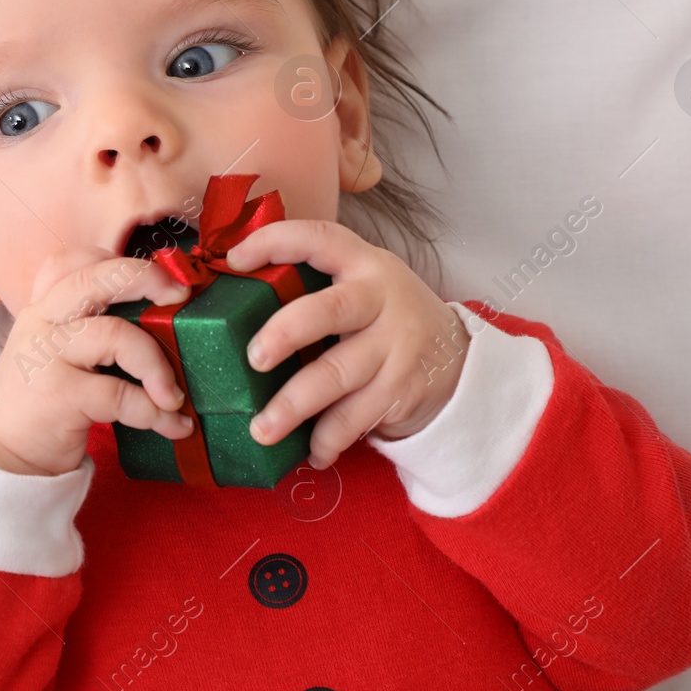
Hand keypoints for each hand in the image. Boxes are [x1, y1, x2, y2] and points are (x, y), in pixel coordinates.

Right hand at [0, 248, 195, 476]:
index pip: (73, 261)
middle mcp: (42, 323)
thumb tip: (165, 323)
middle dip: (145, 278)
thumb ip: (89, 330)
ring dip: (157, 366)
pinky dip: (154, 412)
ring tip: (175, 396)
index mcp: (43, 308)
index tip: (161, 277)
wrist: (0, 454)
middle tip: (180, 297)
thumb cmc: (40, 400)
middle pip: (95, 278)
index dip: (119, 259)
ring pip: (116, 335)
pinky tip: (172, 424)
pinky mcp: (59, 396)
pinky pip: (120, 395)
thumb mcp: (53, 352)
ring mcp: (48, 357)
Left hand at [224, 220, 471, 468]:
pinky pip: (355, 417)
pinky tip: (311, 451)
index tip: (234, 260)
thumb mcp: (363, 287)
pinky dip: (328, 438)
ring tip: (261, 430)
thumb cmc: (385, 319)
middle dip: (285, 333)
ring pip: (336, 374)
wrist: (457, 357)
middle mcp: (382, 298)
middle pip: (329, 311)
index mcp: (362, 264)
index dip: (275, 242)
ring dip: (293, 406)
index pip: (319, 239)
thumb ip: (316, 289)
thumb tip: (233, 310)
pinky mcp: (403, 387)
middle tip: (254, 359)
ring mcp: (396, 344)